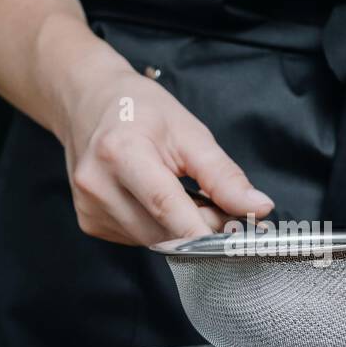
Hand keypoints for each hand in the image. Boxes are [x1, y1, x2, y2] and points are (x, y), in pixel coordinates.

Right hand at [58, 67, 273, 245]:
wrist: (88, 102)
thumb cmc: (139, 110)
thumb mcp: (189, 131)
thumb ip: (223, 175)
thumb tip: (257, 207)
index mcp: (121, 152)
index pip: (165, 205)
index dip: (201, 230)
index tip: (232, 244)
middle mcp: (98, 184)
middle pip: (163, 230)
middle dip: (199, 226)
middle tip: (214, 202)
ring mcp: (90, 208)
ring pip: (153, 241)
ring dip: (179, 230)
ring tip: (181, 193)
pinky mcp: (90, 223)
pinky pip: (137, 239)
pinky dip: (158, 228)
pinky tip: (154, 202)